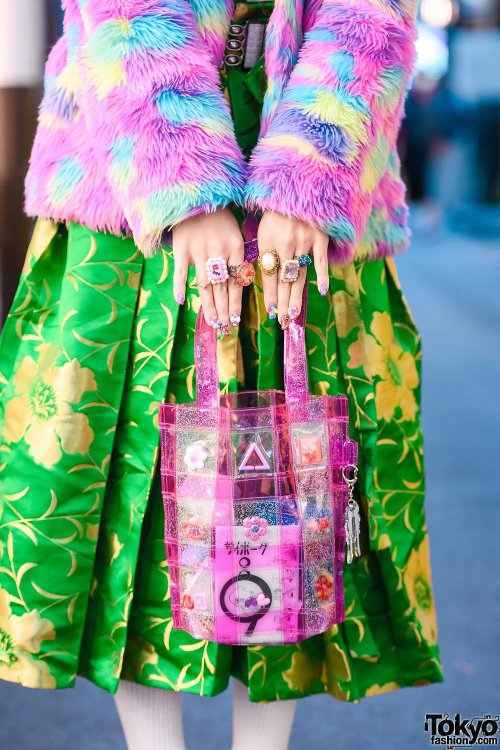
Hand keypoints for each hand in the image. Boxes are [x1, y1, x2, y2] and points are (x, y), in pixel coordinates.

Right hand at [172, 208, 243, 333]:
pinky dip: (180, 286)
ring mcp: (199, 252)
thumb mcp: (237, 233)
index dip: (235, 304)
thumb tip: (242, 283)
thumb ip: (238, 257)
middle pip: (221, 289)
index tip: (235, 321)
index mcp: (236, 249)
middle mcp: (219, 253)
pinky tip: (181, 301)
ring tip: (212, 322)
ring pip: (204, 285)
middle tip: (225, 328)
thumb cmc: (219, 217)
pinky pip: (181, 272)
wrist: (197, 196)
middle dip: (224, 311)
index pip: (236, 283)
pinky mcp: (182, 249)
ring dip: (208, 306)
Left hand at [257, 211, 329, 327]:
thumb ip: (265, 252)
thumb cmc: (279, 211)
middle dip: (282, 303)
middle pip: (283, 280)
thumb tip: (264, 278)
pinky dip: (322, 276)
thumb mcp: (265, 229)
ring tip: (294, 315)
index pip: (268, 276)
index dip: (270, 295)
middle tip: (282, 321)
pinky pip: (320, 261)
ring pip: (299, 275)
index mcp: (268, 242)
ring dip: (296, 297)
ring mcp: (303, 241)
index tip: (271, 313)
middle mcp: (284, 244)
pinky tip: (322, 291)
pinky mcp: (319, 238)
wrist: (300, 187)